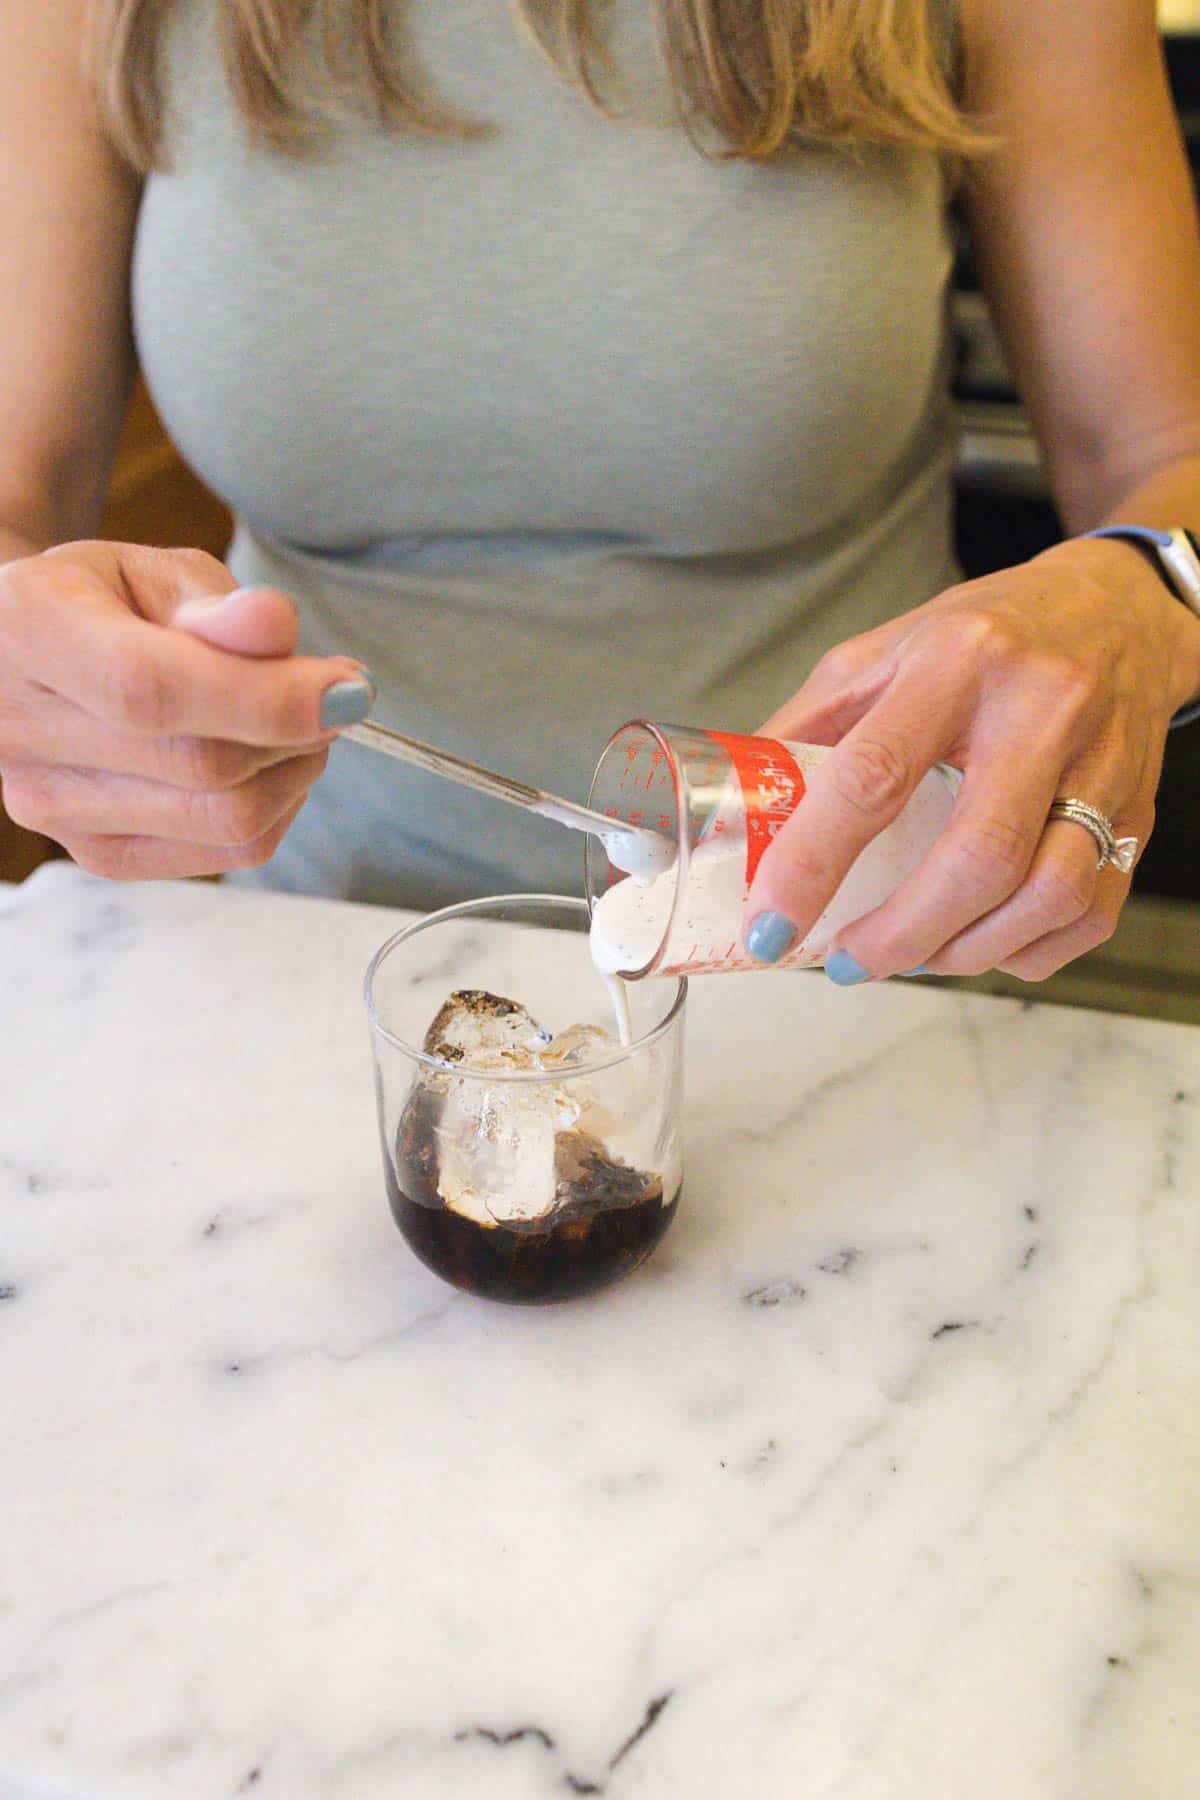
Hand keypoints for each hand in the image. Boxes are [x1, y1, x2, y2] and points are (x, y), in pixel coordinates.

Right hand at [0, 540, 372, 878]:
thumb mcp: (154, 573)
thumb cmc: (101, 604)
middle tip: (331, 692)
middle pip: (204, 768)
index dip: (265, 697)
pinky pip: (229, 851)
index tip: (347, 687)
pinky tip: (270, 763)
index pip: (153, 692)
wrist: (33, 658)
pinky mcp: (100, 855)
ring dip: (295, 770)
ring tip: (295, 721)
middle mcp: (21, 736)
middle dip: (299, 730)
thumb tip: (277, 627)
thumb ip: (215, 602)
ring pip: (227, 820)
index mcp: (30, 635)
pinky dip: (277, 806)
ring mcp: (55, 809)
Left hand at [744, 537, 1199, 980]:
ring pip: (1048, 896)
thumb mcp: (881, 652)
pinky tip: (982, 942)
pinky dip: (1028, 950)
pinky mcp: (1141, 809)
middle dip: (901, 936)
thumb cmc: (985, 635)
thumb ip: (807, 728)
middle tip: (849, 963)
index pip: (875, 776)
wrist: (1116, 609)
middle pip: (979, 857)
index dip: (813, 864)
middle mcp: (1041, 707)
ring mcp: (1103, 761)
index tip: (771, 925)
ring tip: (914, 954)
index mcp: (957, 659)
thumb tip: (735, 818)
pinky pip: (1092, 912)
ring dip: (966, 952)